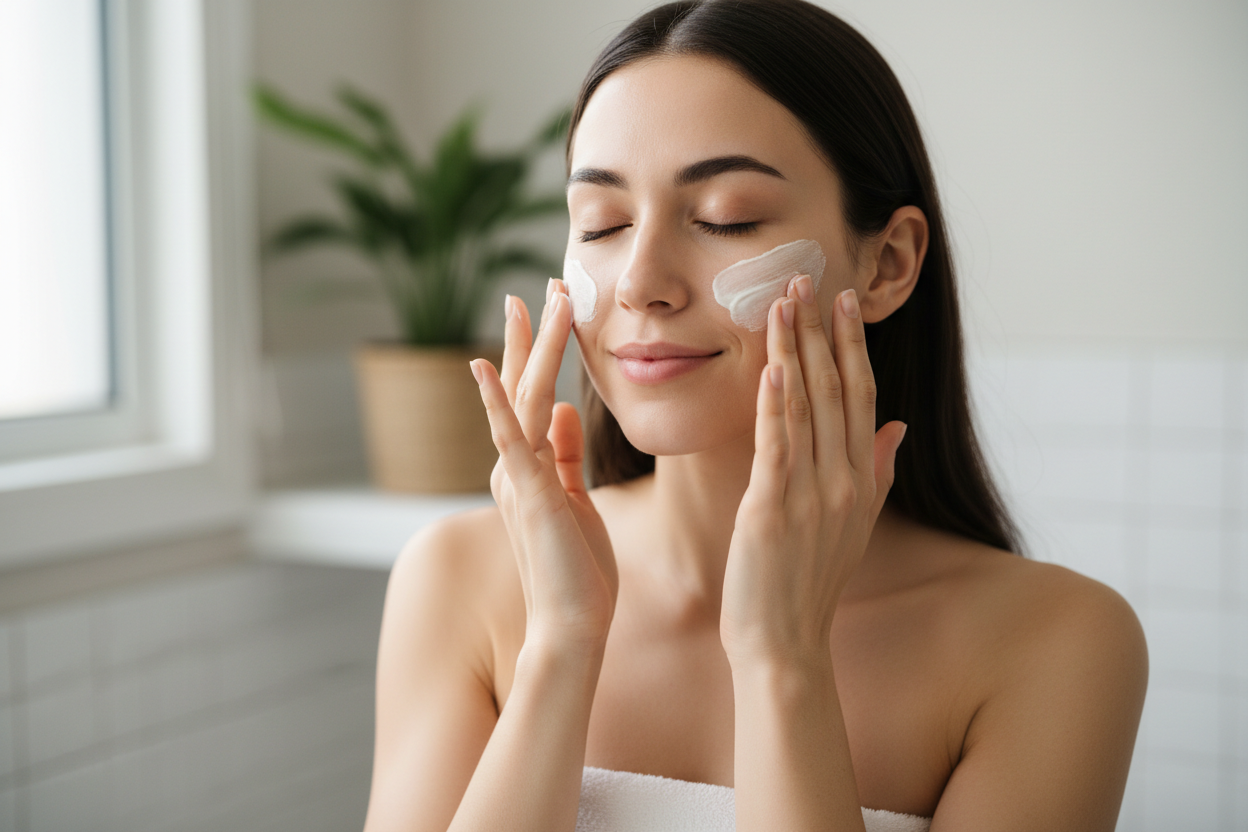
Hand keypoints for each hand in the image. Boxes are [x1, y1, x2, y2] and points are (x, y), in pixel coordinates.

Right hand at [471, 280, 618, 655]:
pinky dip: (495, 402)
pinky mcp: (527, 493)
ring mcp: (517, 478)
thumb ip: (566, 455)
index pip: (532, 397)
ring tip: (539, 299)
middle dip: (530, 336)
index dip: (540, 353)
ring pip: (521, 398)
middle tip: (538, 287)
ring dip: (531, 347)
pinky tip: (483, 365)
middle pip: (521, 387)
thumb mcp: (575, 500)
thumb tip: (566, 411)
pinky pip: (509, 439)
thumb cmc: (578, 574)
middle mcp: (514, 468)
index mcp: (528, 470)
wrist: (573, 627)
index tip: (550, 310)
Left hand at [719, 275, 906, 664]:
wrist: (785, 644)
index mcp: (862, 479)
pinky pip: (778, 444)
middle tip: (807, 278)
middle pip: (837, 390)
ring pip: (807, 406)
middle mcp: (846, 480)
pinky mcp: (775, 509)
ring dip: (795, 349)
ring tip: (782, 301)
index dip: (852, 346)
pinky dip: (776, 402)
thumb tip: (897, 427)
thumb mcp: (854, 525)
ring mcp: (813, 494)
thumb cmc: (809, 584)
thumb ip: (876, 472)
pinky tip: (773, 363)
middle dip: (822, 332)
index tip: (841, 301)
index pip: (861, 397)